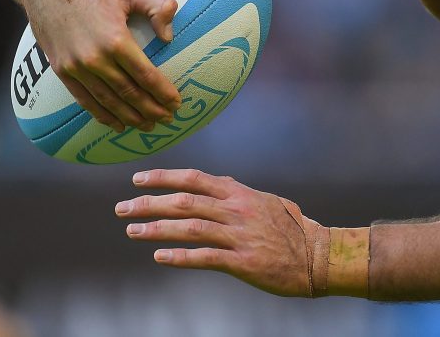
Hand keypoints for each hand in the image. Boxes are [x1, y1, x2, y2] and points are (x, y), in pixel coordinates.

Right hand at [18, 0, 179, 131]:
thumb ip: (159, 8)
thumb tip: (169, 37)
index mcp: (115, 40)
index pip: (145, 75)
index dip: (162, 92)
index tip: (177, 103)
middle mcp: (93, 59)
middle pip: (128, 93)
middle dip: (150, 109)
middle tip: (168, 119)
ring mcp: (75, 67)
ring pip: (107, 101)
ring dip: (129, 117)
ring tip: (148, 126)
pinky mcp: (61, 70)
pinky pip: (84, 99)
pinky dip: (101, 114)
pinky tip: (116, 123)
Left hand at [115, 168, 311, 296]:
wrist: (317, 257)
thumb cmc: (292, 229)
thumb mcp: (267, 201)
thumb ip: (240, 192)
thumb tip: (220, 181)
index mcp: (240, 194)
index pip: (195, 178)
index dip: (164, 177)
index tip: (138, 179)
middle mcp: (237, 210)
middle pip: (185, 202)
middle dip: (149, 204)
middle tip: (122, 208)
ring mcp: (239, 236)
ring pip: (190, 228)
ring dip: (156, 229)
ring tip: (132, 231)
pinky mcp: (242, 262)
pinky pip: (205, 257)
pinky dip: (180, 256)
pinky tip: (159, 256)